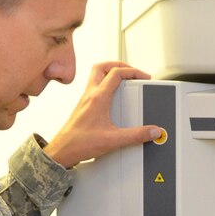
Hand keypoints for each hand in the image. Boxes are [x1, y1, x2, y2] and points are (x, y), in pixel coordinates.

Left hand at [43, 61, 158, 168]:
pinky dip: (105, 86)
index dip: (133, 71)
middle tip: (131, 71)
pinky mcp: (83, 107)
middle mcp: (90, 95)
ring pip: (96, 75)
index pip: (116, 73)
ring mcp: (85, 100)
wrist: (62, 151)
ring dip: (110, 73)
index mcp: (98, 97)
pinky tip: (112, 98)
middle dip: (119, 65)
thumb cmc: (79, 143)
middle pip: (102, 67)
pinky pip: (94, 89)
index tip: (143, 77)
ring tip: (123, 80)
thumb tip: (152, 131)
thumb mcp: (114, 140)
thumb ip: (136, 135)